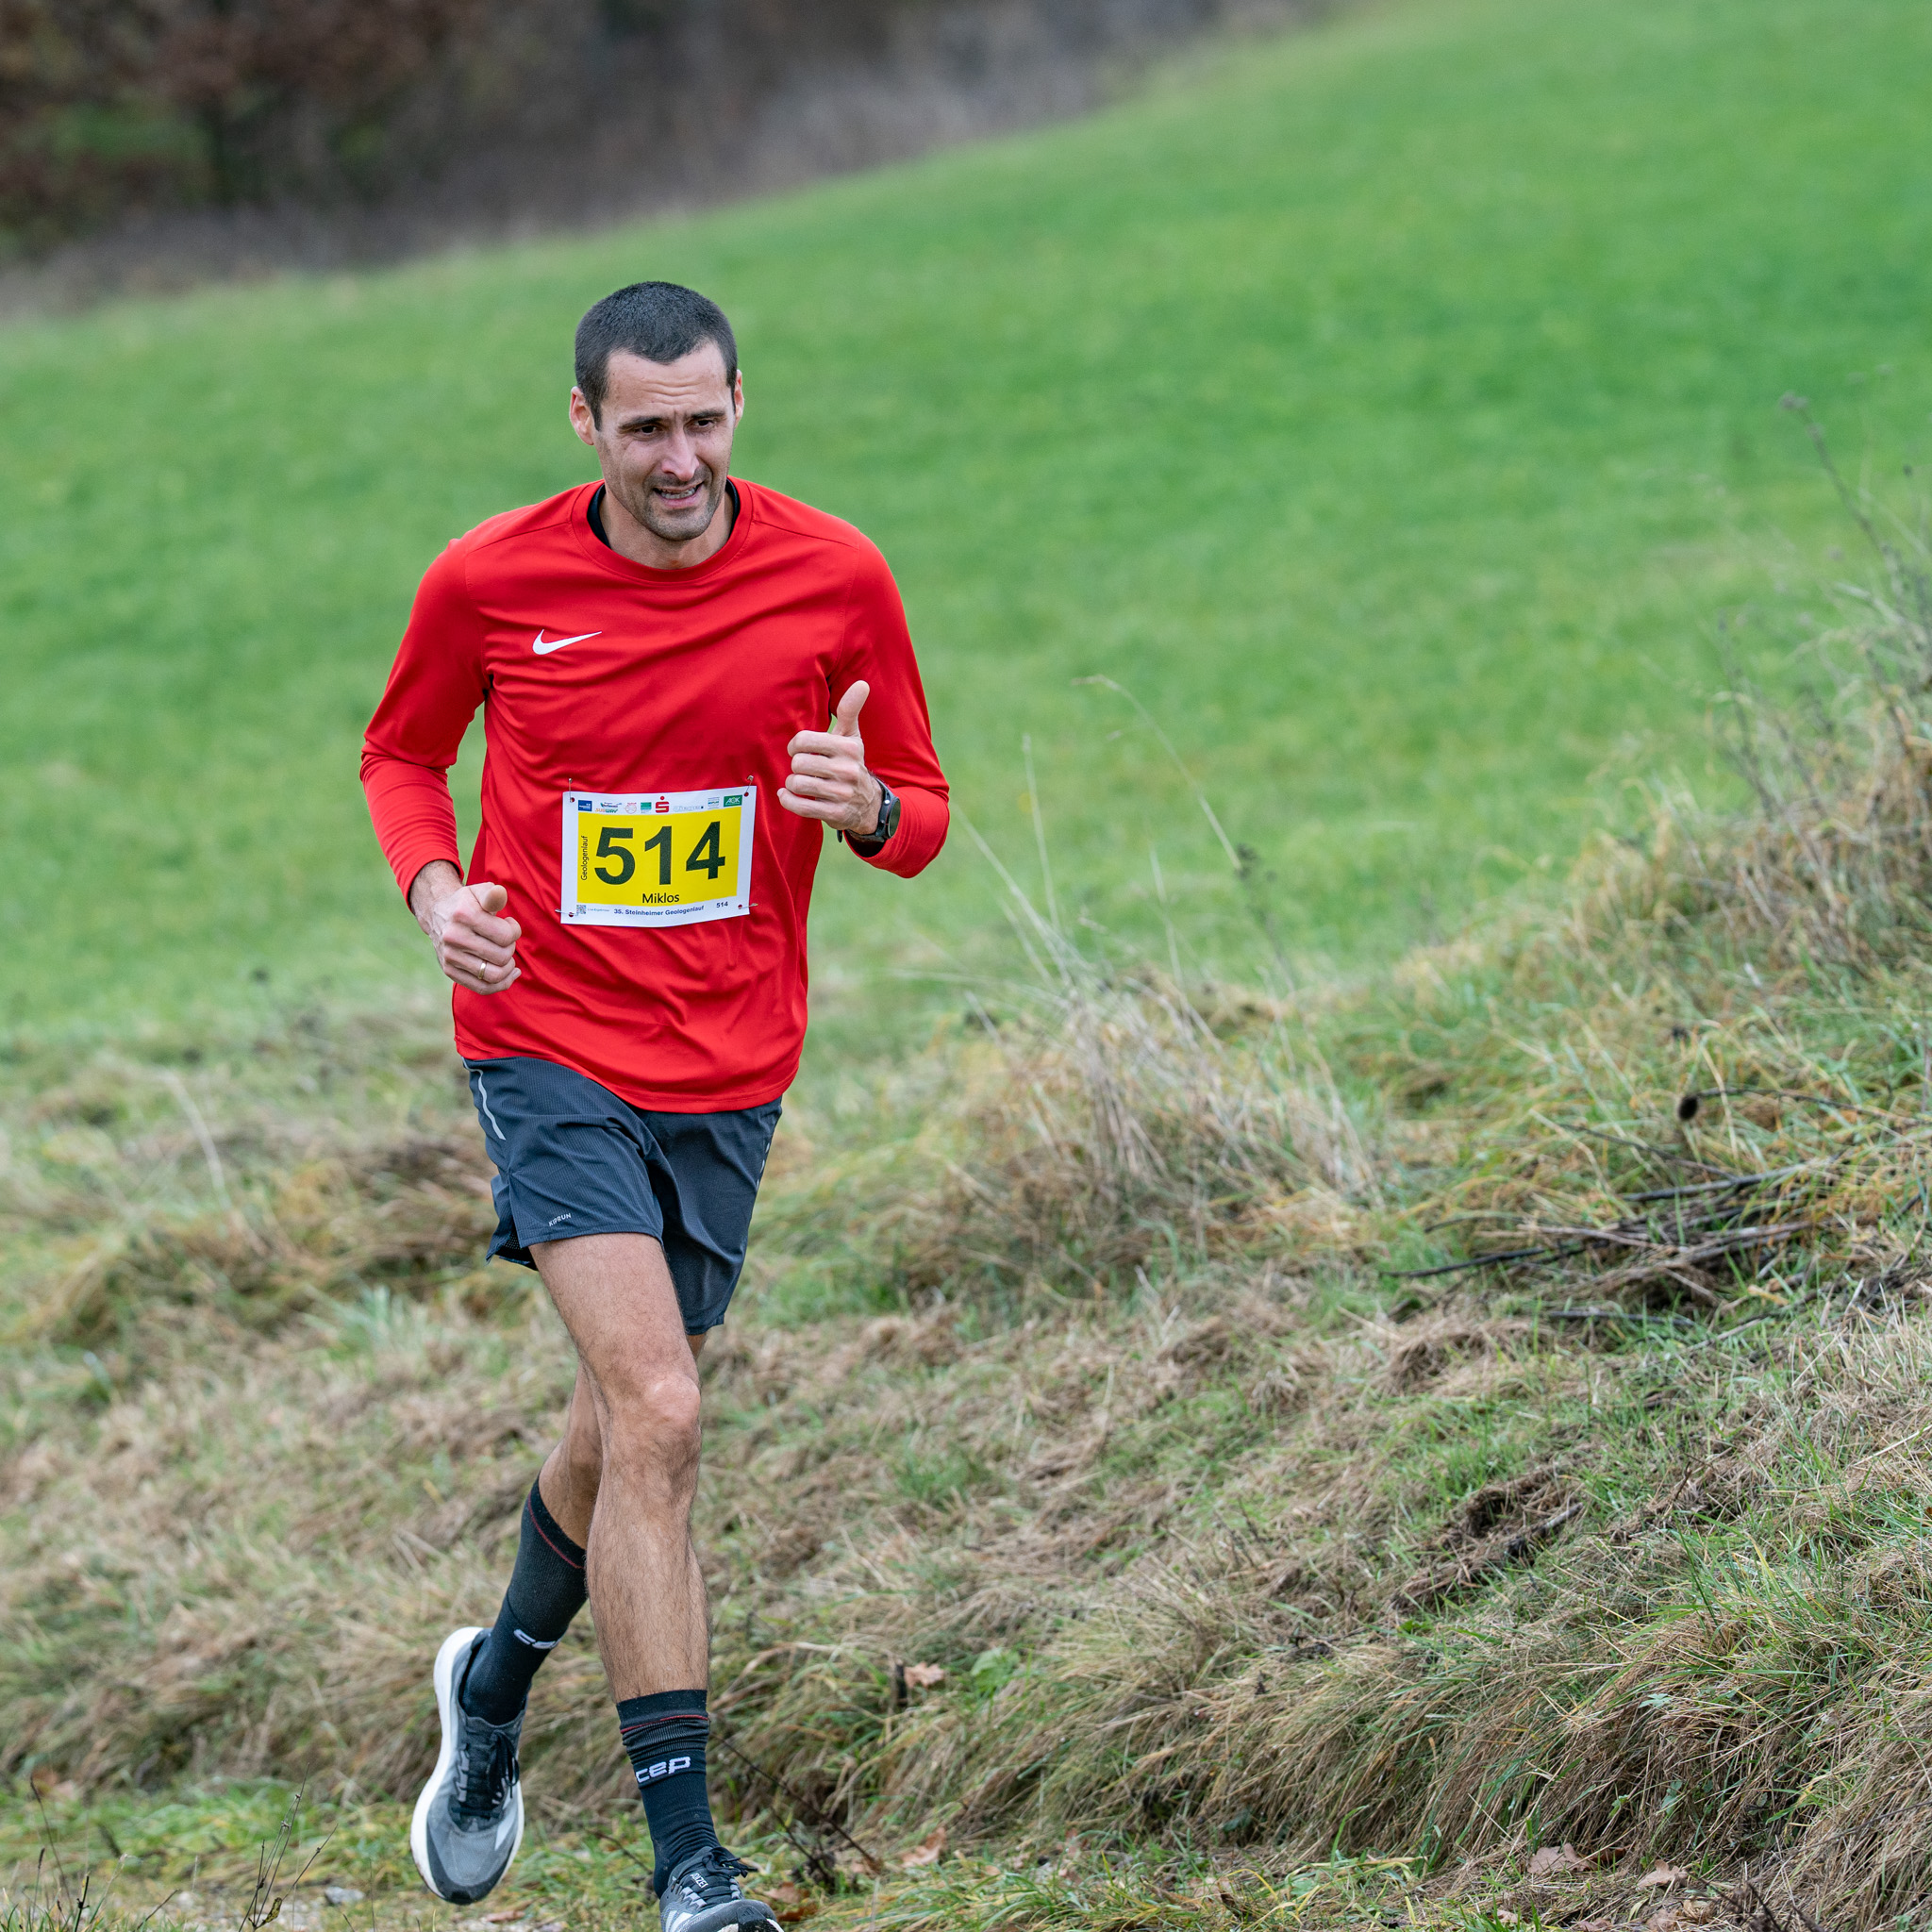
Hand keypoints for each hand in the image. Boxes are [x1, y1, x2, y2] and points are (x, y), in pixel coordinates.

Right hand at [410, 861, 521, 993]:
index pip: (505, 936)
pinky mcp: (450, 971)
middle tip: (505, 941)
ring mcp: (450, 957)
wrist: (437, 914)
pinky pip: (482, 987)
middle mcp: (453, 937)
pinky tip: (510, 973)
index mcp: (463, 915)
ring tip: (507, 957)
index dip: (514, 931)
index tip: (509, 924)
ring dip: (508, 968)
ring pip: (494, 975)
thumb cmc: (466, 903)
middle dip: (510, 948)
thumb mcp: (479, 892)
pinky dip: (501, 984)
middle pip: (501, 956)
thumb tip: (499, 893)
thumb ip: (492, 894)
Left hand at [780, 680, 883, 833]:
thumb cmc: (851, 763)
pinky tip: (789, 795)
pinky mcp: (835, 814)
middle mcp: (847, 770)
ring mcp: (841, 794)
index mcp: (848, 748)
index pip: (804, 740)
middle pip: (798, 763)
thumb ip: (851, 710)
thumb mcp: (852, 737)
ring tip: (801, 783)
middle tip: (804, 769)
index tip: (799, 750)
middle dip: (796, 766)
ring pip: (797, 784)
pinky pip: (800, 806)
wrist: (869, 804)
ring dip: (793, 784)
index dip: (795, 745)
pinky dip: (788, 800)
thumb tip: (862, 684)